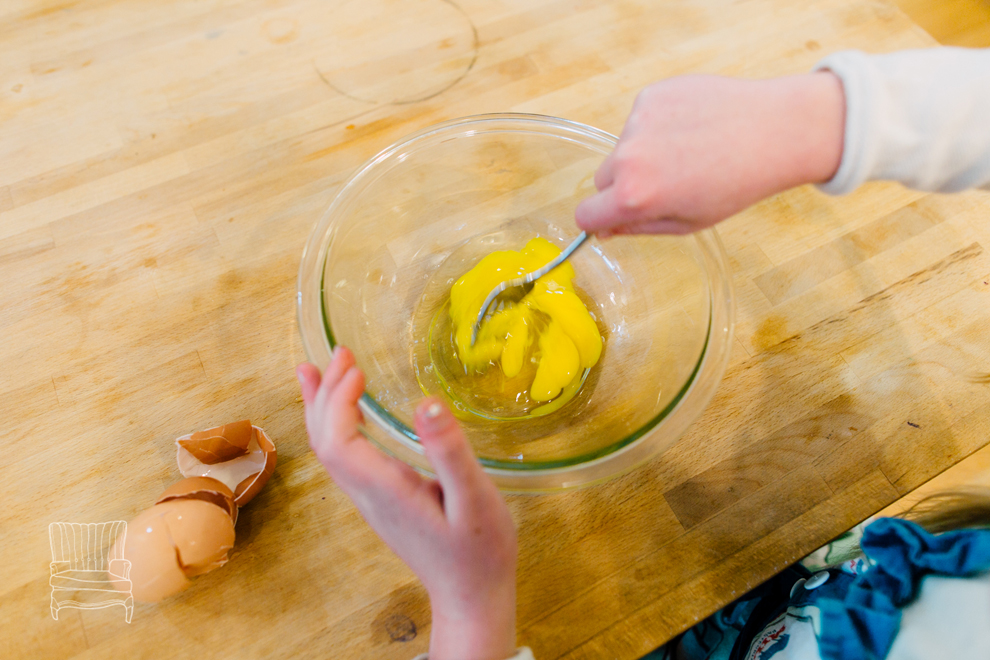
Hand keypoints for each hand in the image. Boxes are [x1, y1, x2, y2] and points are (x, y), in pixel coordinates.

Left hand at [297, 347, 517, 659]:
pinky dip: (338, 425)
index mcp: (385, 490)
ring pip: (330, 450)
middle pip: (324, 442)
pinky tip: (349, 411)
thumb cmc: (479, 552)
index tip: (355, 366)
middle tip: (339, 352)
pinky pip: (345, 457)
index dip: (338, 399)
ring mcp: (371, 500)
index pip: (338, 441)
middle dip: (324, 394)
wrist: (473, 597)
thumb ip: (450, 452)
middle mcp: (368, 494)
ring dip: (323, 407)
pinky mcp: (381, 501)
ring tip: (318, 369)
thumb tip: (427, 402)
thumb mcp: (474, 499)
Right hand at [575, 71, 844, 235]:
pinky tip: (691, 129)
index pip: (584, 215)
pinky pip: (640, 120)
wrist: (775, 130)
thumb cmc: (737, 182)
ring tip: (689, 151)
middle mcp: (628, 157)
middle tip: (667, 182)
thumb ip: (637, 227)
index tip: (612, 216)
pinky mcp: (650, 95)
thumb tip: (604, 227)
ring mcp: (638, 122)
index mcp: (635, 197)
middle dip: (623, 184)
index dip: (598, 220)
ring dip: (645, 152)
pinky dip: (658, 125)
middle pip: (602, 179)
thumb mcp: (687, 222)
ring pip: (623, 147)